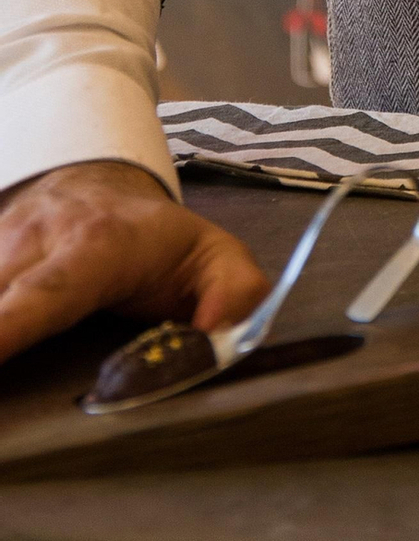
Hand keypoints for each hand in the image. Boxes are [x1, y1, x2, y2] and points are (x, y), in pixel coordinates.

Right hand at [0, 160, 268, 364]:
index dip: (11, 327)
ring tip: (4, 390)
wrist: (105, 184)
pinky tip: (3, 335)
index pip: (48, 290)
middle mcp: (39, 238)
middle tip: (3, 394)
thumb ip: (235, 291)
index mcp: (99, 244)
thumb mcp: (215, 256)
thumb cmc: (161, 239)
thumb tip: (220, 334)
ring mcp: (1, 242)